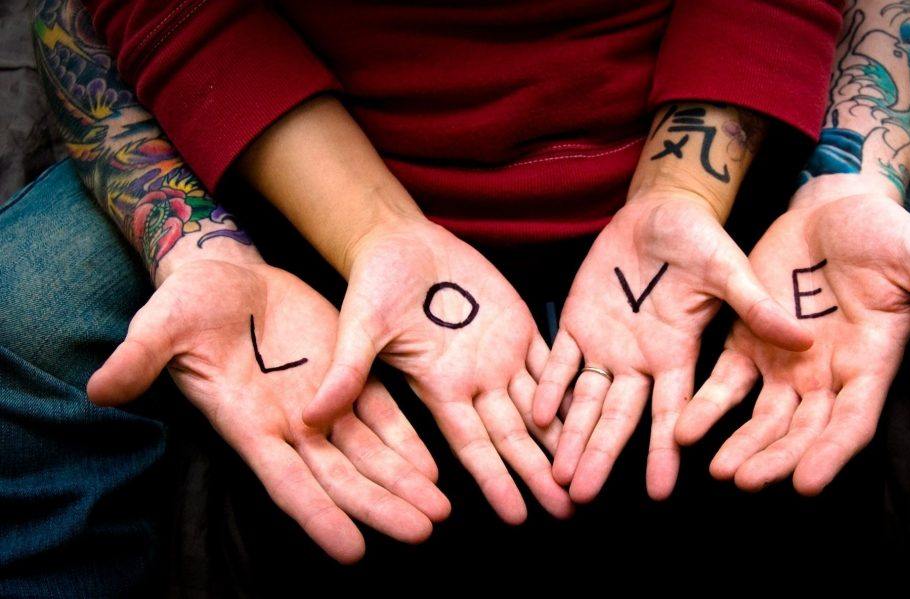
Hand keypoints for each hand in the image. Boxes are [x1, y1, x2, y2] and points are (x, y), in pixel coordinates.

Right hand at [86, 257, 449, 562]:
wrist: (225, 273)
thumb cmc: (187, 304)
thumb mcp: (161, 325)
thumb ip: (139, 358)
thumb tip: (99, 388)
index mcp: (247, 423)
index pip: (286, 482)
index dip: (317, 515)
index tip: (351, 550)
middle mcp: (289, 425)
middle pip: (341, 477)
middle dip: (380, 506)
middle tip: (422, 532)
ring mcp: (319, 402)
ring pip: (368, 453)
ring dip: (402, 481)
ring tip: (439, 511)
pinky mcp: (344, 373)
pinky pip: (381, 411)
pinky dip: (406, 438)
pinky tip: (434, 465)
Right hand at [303, 218, 571, 522]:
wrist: (402, 241)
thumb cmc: (375, 281)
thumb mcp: (360, 324)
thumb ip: (347, 370)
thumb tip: (312, 417)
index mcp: (440, 386)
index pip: (472, 445)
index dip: (494, 480)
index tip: (516, 516)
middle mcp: (475, 380)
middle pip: (514, 435)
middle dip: (539, 472)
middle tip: (569, 507)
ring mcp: (500, 354)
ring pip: (540, 406)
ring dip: (563, 437)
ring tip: (588, 468)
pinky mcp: (518, 327)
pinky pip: (554, 361)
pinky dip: (573, 386)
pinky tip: (596, 410)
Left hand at [533, 192, 811, 501]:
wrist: (659, 209)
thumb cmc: (700, 239)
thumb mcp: (729, 270)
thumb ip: (755, 306)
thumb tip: (804, 339)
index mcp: (678, 355)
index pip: (670, 414)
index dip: (664, 452)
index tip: (659, 493)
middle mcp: (640, 360)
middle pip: (618, 418)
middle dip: (599, 455)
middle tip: (580, 497)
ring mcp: (606, 344)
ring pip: (585, 399)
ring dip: (570, 434)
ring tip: (555, 475)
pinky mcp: (578, 321)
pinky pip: (559, 360)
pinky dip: (548, 385)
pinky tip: (537, 414)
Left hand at [675, 181, 909, 494]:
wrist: (834, 206)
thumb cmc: (884, 234)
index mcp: (870, 363)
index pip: (852, 421)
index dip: (831, 453)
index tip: (806, 483)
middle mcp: (826, 375)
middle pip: (802, 431)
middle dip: (776, 458)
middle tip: (748, 483)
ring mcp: (784, 363)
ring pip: (763, 417)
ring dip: (742, 445)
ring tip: (719, 470)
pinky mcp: (747, 340)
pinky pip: (725, 381)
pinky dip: (707, 405)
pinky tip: (682, 428)